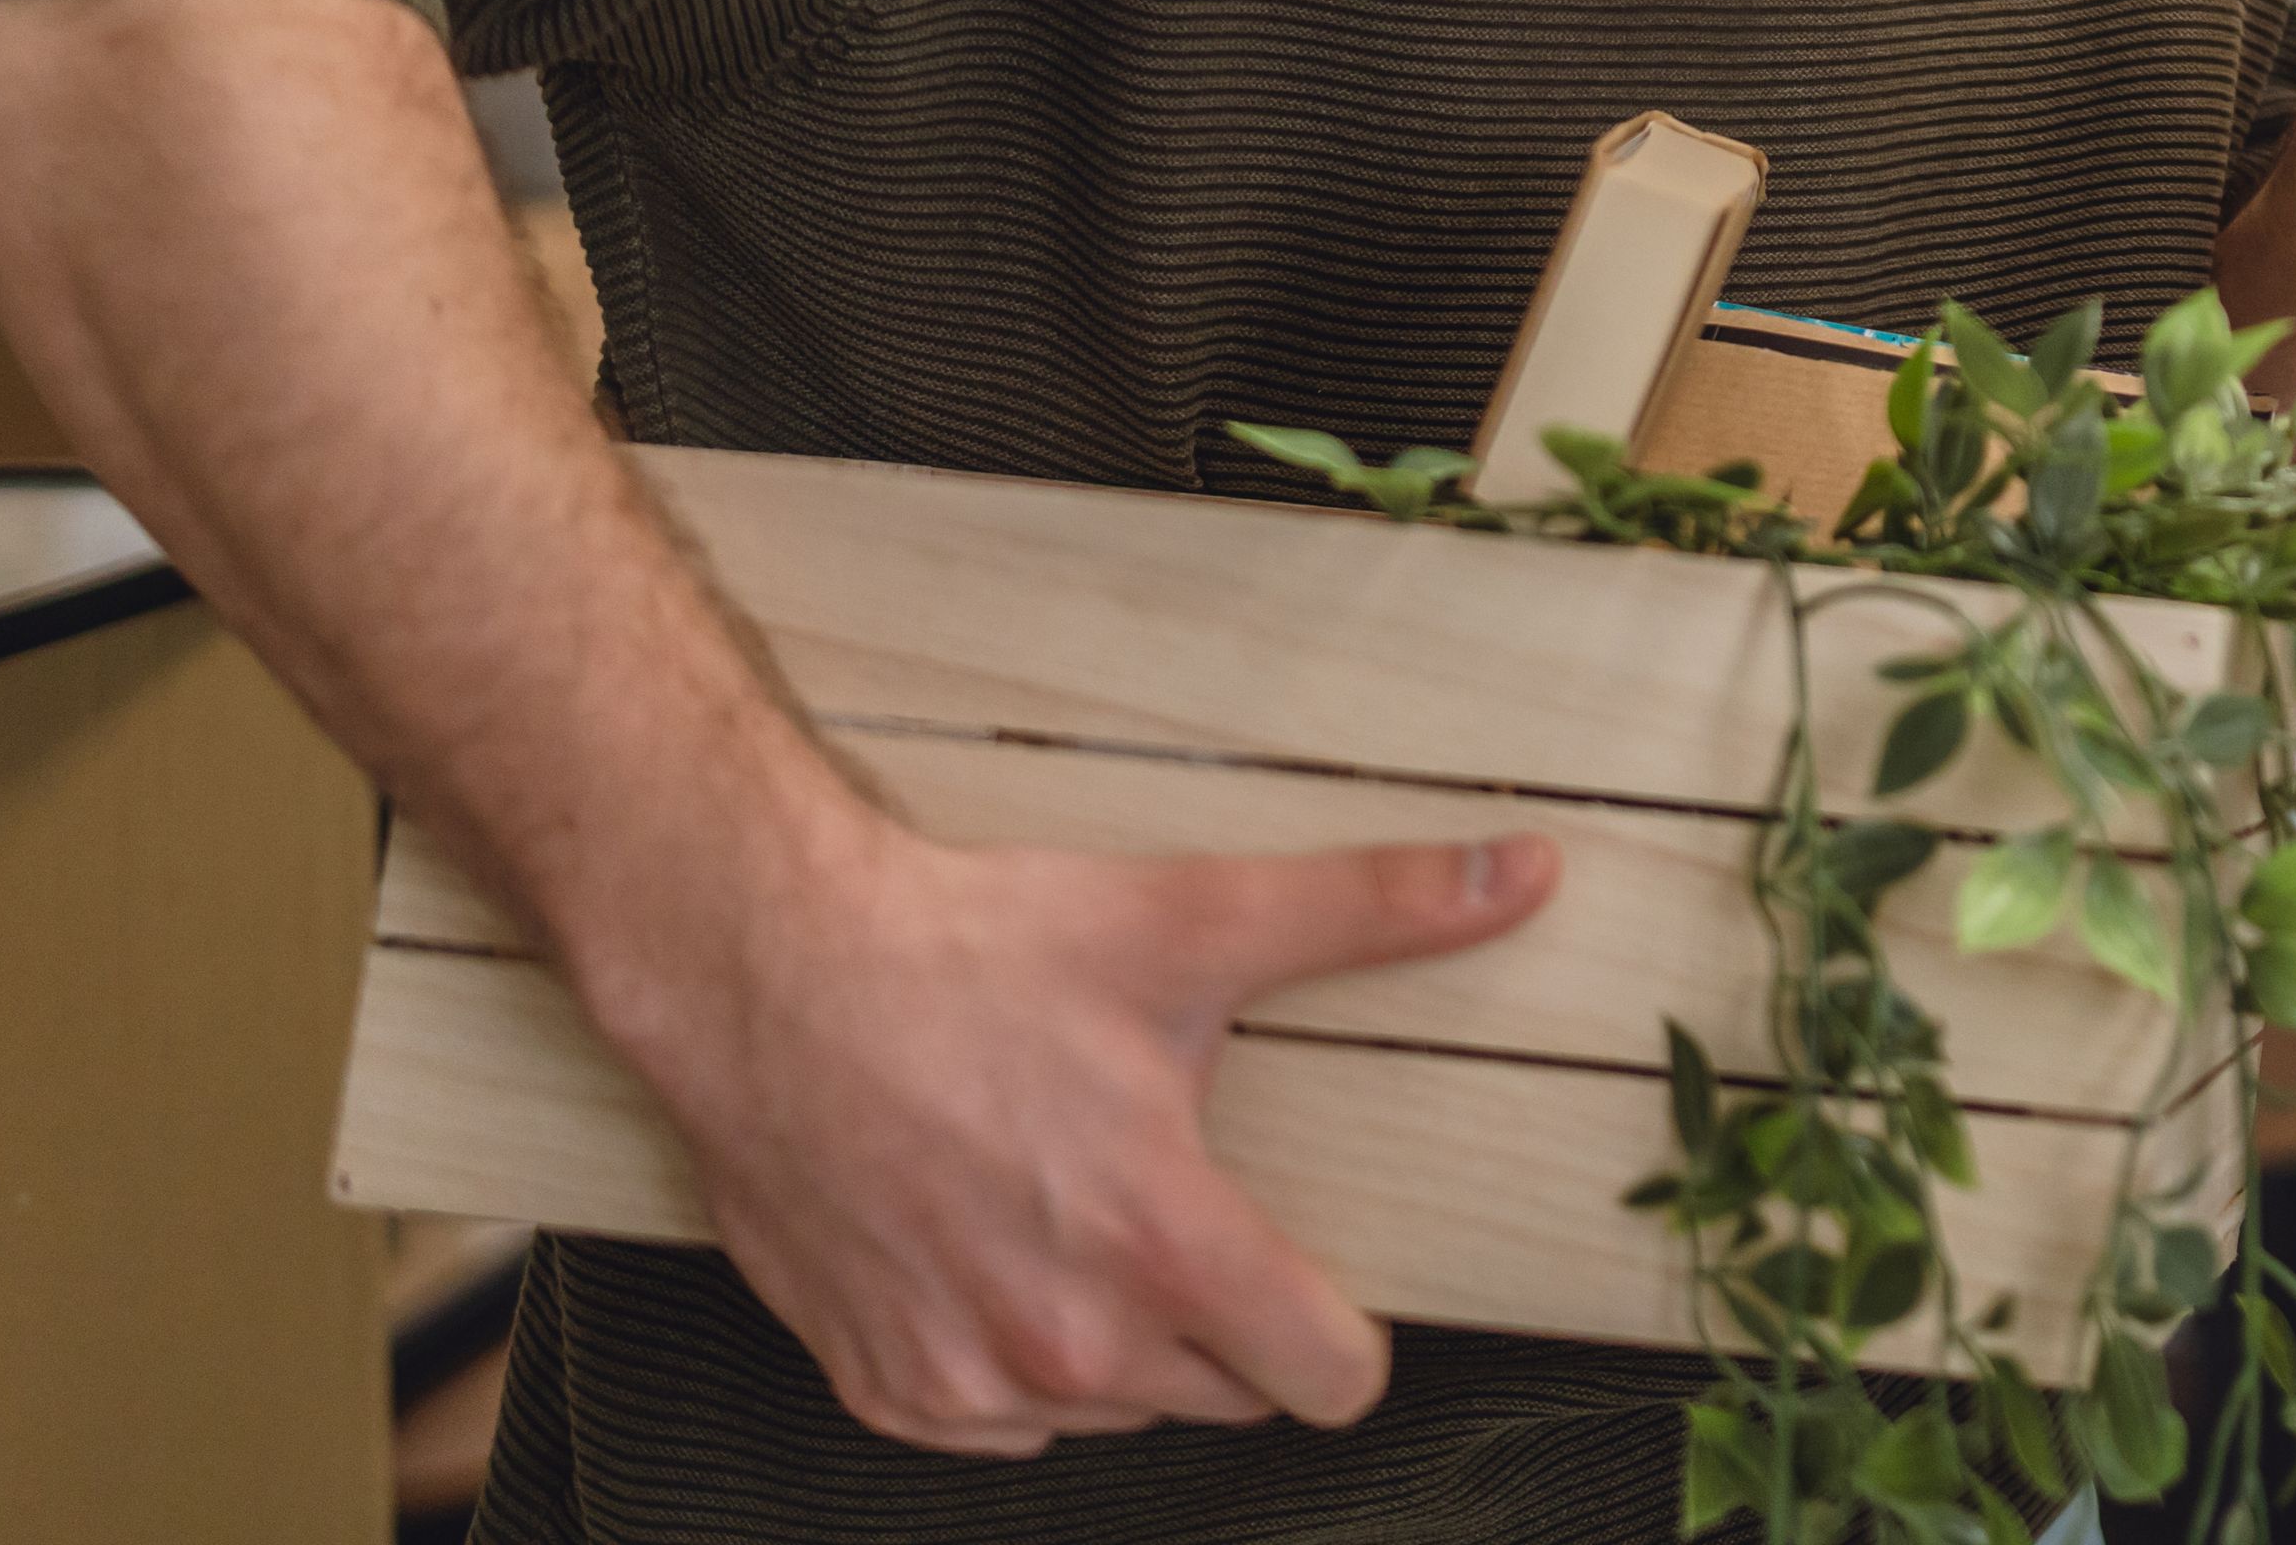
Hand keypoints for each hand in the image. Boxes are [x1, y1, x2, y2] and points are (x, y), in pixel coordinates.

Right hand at [585, 812, 1554, 1456]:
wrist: (773, 977)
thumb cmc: (976, 953)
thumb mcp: (1193, 921)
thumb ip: (1374, 910)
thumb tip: (1523, 872)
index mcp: (1160, 1246)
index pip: (1327, 1380)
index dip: (1344, 1332)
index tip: (1319, 1276)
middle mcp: (1066, 1342)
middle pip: (1224, 1393)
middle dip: (1222, 1314)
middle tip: (1172, 1198)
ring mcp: (967, 1380)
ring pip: (1111, 1409)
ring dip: (1117, 1338)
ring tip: (1075, 1207)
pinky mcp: (882, 1390)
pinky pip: (999, 1423)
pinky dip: (1011, 1357)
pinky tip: (994, 1250)